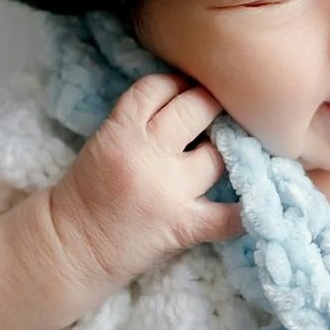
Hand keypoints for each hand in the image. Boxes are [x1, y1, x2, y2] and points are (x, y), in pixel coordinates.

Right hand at [50, 74, 244, 289]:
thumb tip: (191, 98)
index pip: (159, 87)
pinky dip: (247, 209)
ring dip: (225, 151)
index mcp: (120, 131)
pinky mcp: (183, 226)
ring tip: (224, 150)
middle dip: (209, 104)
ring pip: (218, 155)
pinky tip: (257, 198)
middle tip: (216, 111)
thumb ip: (141, 120)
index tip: (186, 89)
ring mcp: (168, 191)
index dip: (178, 83)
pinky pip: (229, 216)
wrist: (71, 247)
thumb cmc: (87, 192)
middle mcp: (146, 155)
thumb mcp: (104, 141)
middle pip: (196, 109)